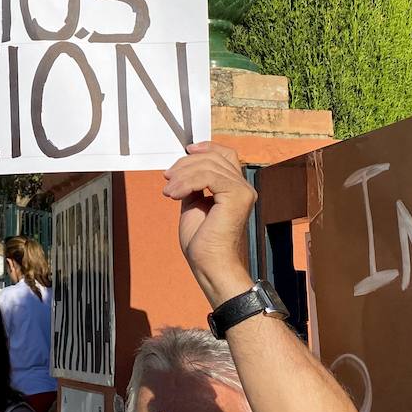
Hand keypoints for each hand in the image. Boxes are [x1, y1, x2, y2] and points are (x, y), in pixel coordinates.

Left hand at [162, 141, 255, 304]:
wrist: (210, 264)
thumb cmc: (202, 243)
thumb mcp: (193, 205)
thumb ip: (193, 186)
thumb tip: (182, 170)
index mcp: (235, 188)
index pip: (225, 155)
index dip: (206, 147)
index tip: (186, 151)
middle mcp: (243, 187)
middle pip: (214, 157)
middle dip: (186, 164)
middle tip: (167, 178)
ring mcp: (243, 191)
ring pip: (209, 165)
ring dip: (182, 175)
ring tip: (168, 191)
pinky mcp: (238, 196)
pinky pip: (209, 176)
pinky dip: (187, 182)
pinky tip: (175, 195)